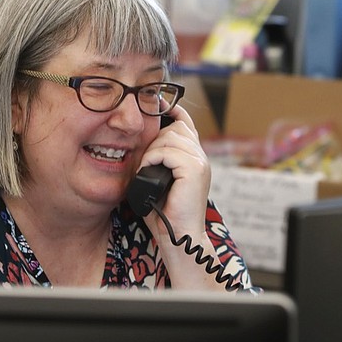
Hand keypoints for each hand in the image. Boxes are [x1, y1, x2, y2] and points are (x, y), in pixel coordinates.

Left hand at [138, 105, 210, 242]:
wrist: (178, 236)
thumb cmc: (164, 213)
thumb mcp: (159, 180)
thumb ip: (157, 160)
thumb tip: (140, 140)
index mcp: (195, 158)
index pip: (186, 123)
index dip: (172, 111)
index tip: (156, 104)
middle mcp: (201, 157)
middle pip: (176, 127)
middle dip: (155, 139)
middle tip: (145, 160)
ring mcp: (200, 162)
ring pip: (171, 137)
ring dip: (152, 151)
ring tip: (146, 169)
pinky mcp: (195, 169)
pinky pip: (168, 151)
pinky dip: (153, 159)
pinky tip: (149, 172)